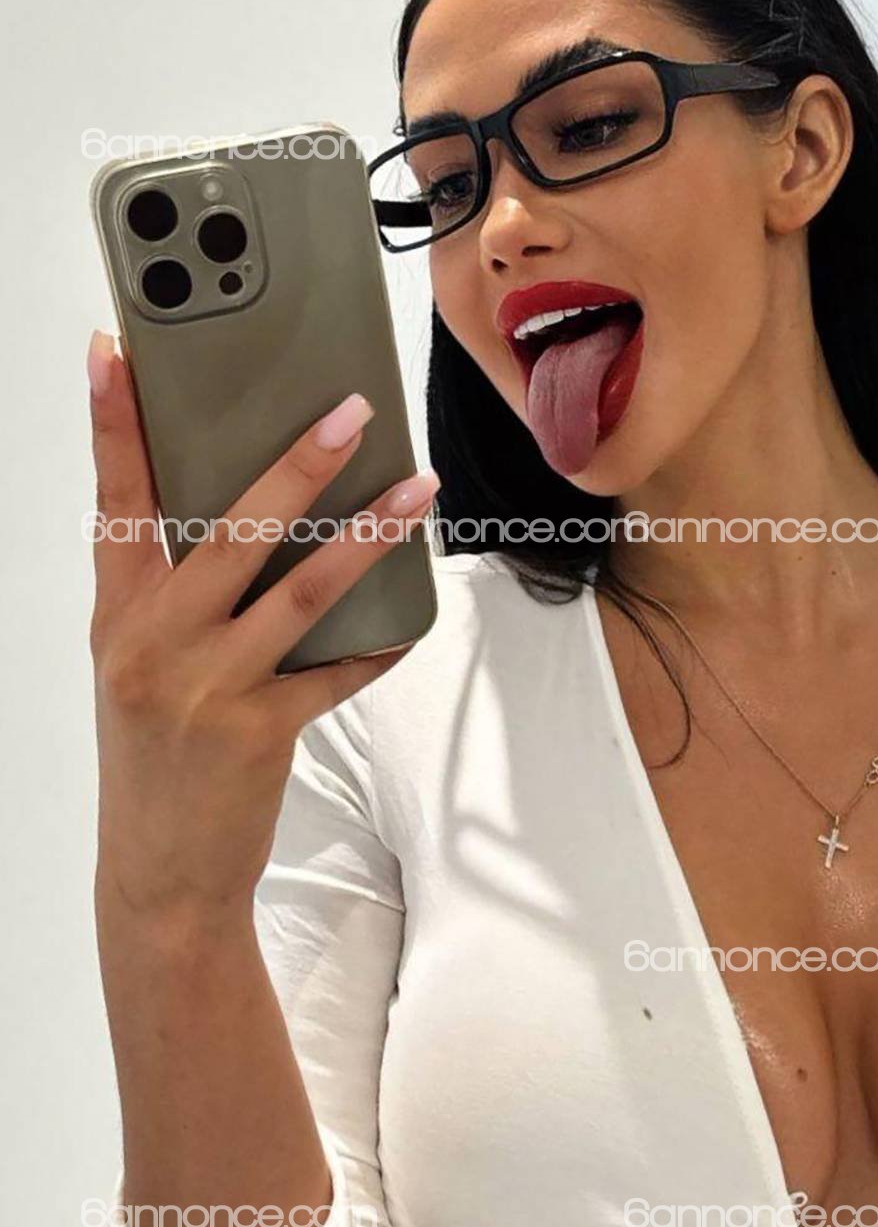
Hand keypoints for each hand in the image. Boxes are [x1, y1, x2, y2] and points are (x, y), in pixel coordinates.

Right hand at [87, 329, 438, 921]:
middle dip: (295, 464)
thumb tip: (252, 521)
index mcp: (119, 615)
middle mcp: (155, 641)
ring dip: (367, 533)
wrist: (158, 874)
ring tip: (417, 488)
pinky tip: (409, 617)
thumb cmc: (154, 757)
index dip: (112, 423)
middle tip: (349, 410)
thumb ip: (175, 597)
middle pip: (229, 529)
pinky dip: (378, 641)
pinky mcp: (258, 729)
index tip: (115, 352)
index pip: (114, 501)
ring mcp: (206, 686)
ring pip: (300, 588)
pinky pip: (337, 669)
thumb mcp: (140, 667)